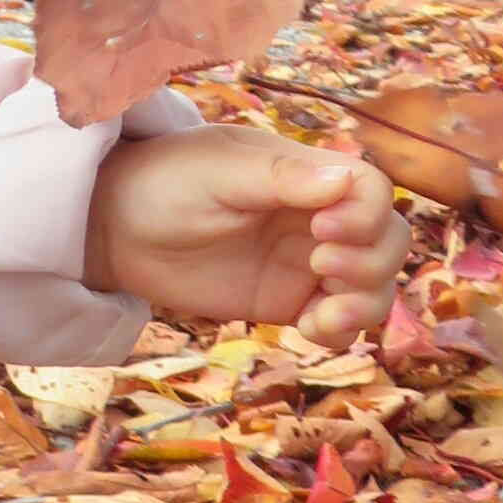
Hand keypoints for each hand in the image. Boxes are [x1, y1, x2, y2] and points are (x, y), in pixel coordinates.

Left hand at [83, 131, 406, 351]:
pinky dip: (340, 330)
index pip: (372, 190)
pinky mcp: (288, 301)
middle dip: (371, 261)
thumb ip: (281, 177)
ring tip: (320, 315)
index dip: (366, 214)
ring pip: (374, 285)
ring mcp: (306, 262)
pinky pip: (340, 321)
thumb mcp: (219, 171)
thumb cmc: (164, 182)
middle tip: (320, 265)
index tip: (325, 230)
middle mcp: (317, 217)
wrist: (114, 229)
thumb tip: (346, 177)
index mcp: (307, 174)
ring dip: (365, 303)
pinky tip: (308, 329)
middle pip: (388, 240)